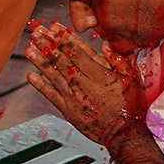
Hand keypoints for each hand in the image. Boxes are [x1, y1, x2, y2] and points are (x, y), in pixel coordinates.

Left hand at [24, 22, 146, 146]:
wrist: (125, 135)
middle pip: (63, 61)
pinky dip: (41, 86)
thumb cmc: (130, 106)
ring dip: (40, 61)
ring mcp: (75, 98)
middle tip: (36, 32)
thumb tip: (107, 44)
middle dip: (48, 45)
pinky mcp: (69, 111)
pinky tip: (31, 76)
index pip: (78, 53)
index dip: (64, 39)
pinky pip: (52, 96)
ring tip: (29, 48)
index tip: (54, 28)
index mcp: (100, 75)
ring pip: (54, 76)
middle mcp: (85, 85)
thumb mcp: (134, 79)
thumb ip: (121, 60)